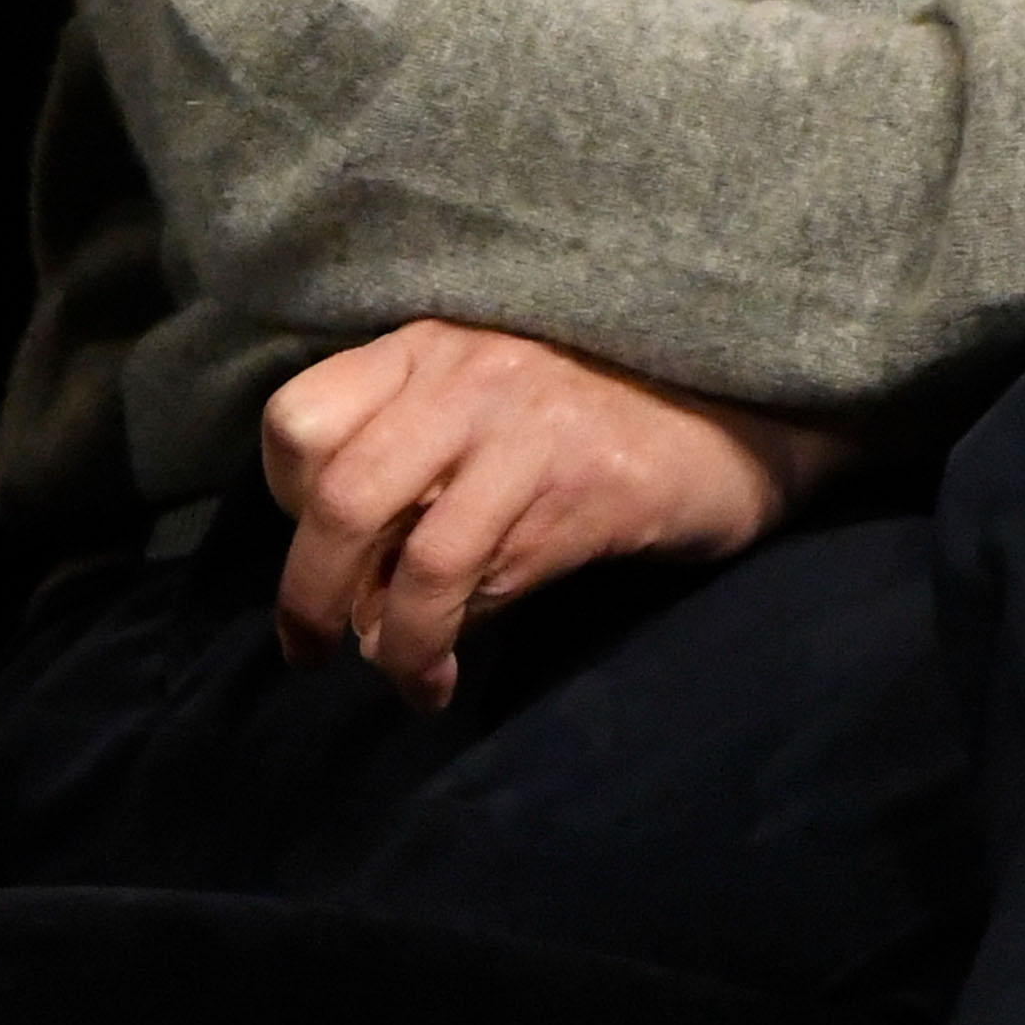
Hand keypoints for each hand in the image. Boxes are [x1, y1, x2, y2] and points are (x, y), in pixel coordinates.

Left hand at [260, 320, 849, 712]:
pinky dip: (448, 640)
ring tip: (401, 678)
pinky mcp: (586, 487)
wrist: (740, 416)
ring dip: (389, 641)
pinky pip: (489, 581)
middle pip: (340, 492)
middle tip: (308, 651)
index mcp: (429, 346)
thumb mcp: (486, 408)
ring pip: (415, 554)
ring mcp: (530, 428)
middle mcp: (469, 374)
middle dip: (308, 593)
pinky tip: (447, 669)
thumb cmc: (595, 419)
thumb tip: (339, 592)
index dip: (284, 498)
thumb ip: (409, 463)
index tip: (317, 548)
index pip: (300, 417)